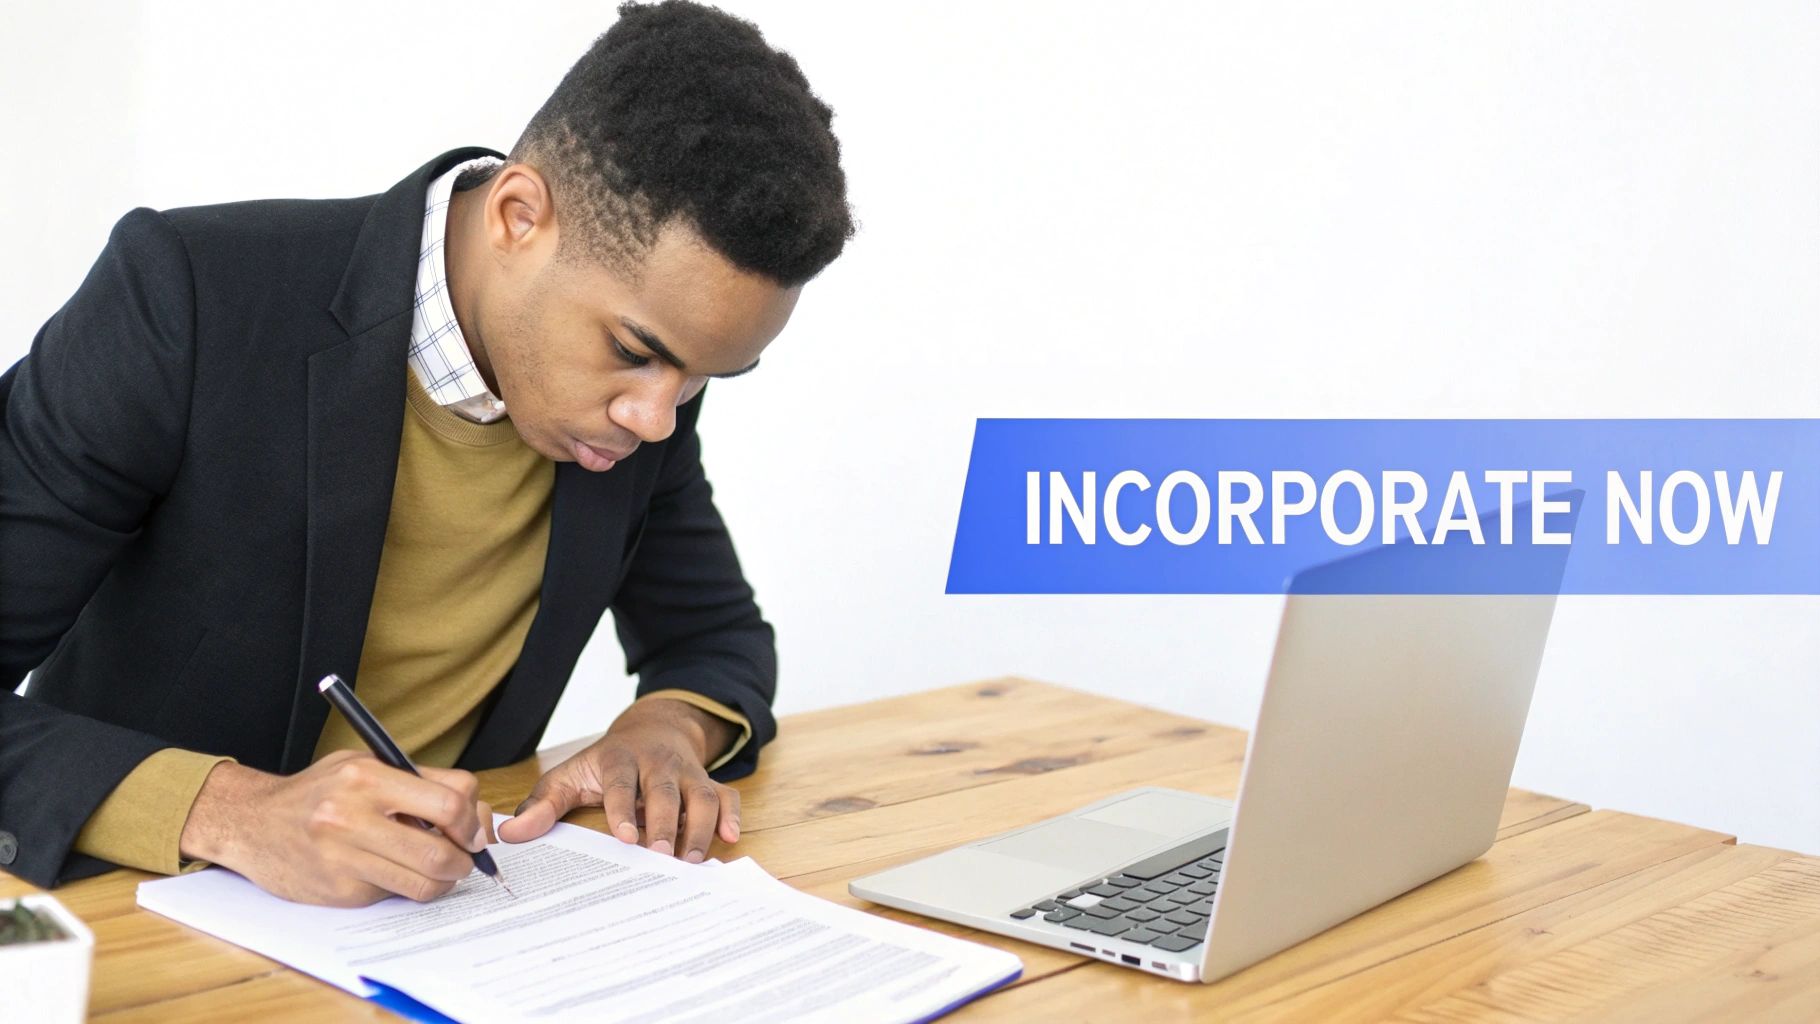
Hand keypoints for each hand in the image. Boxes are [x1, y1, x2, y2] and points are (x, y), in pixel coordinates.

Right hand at [179, 750, 496, 906]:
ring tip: (440, 868)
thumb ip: (418, 783)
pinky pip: (394, 894)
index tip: (472, 828)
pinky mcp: (339, 891)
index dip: (472, 818)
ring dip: (444, 880)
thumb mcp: (364, 765)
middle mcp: (353, 817)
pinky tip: (395, 871)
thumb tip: (474, 813)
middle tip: (466, 857)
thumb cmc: (318, 791)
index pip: (450, 800)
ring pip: (423, 882)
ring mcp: (344, 858)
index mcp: (366, 777)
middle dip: (466, 859)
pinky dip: (406, 886)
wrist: (251, 823)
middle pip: (442, 851)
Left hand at [498, 698, 740, 861]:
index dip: (624, 808)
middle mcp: (658, 763)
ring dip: (699, 826)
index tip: (626, 837)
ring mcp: (687, 772)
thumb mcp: (571, 775)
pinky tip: (730, 839)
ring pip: (701, 794)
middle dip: (665, 822)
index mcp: (619, 758)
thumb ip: (543, 805)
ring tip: (691, 860)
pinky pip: (727, 794)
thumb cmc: (606, 763)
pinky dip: (732, 814)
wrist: (653, 729)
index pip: (621, 782)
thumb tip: (508, 835)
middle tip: (661, 857)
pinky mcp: (708, 781)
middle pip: (666, 790)